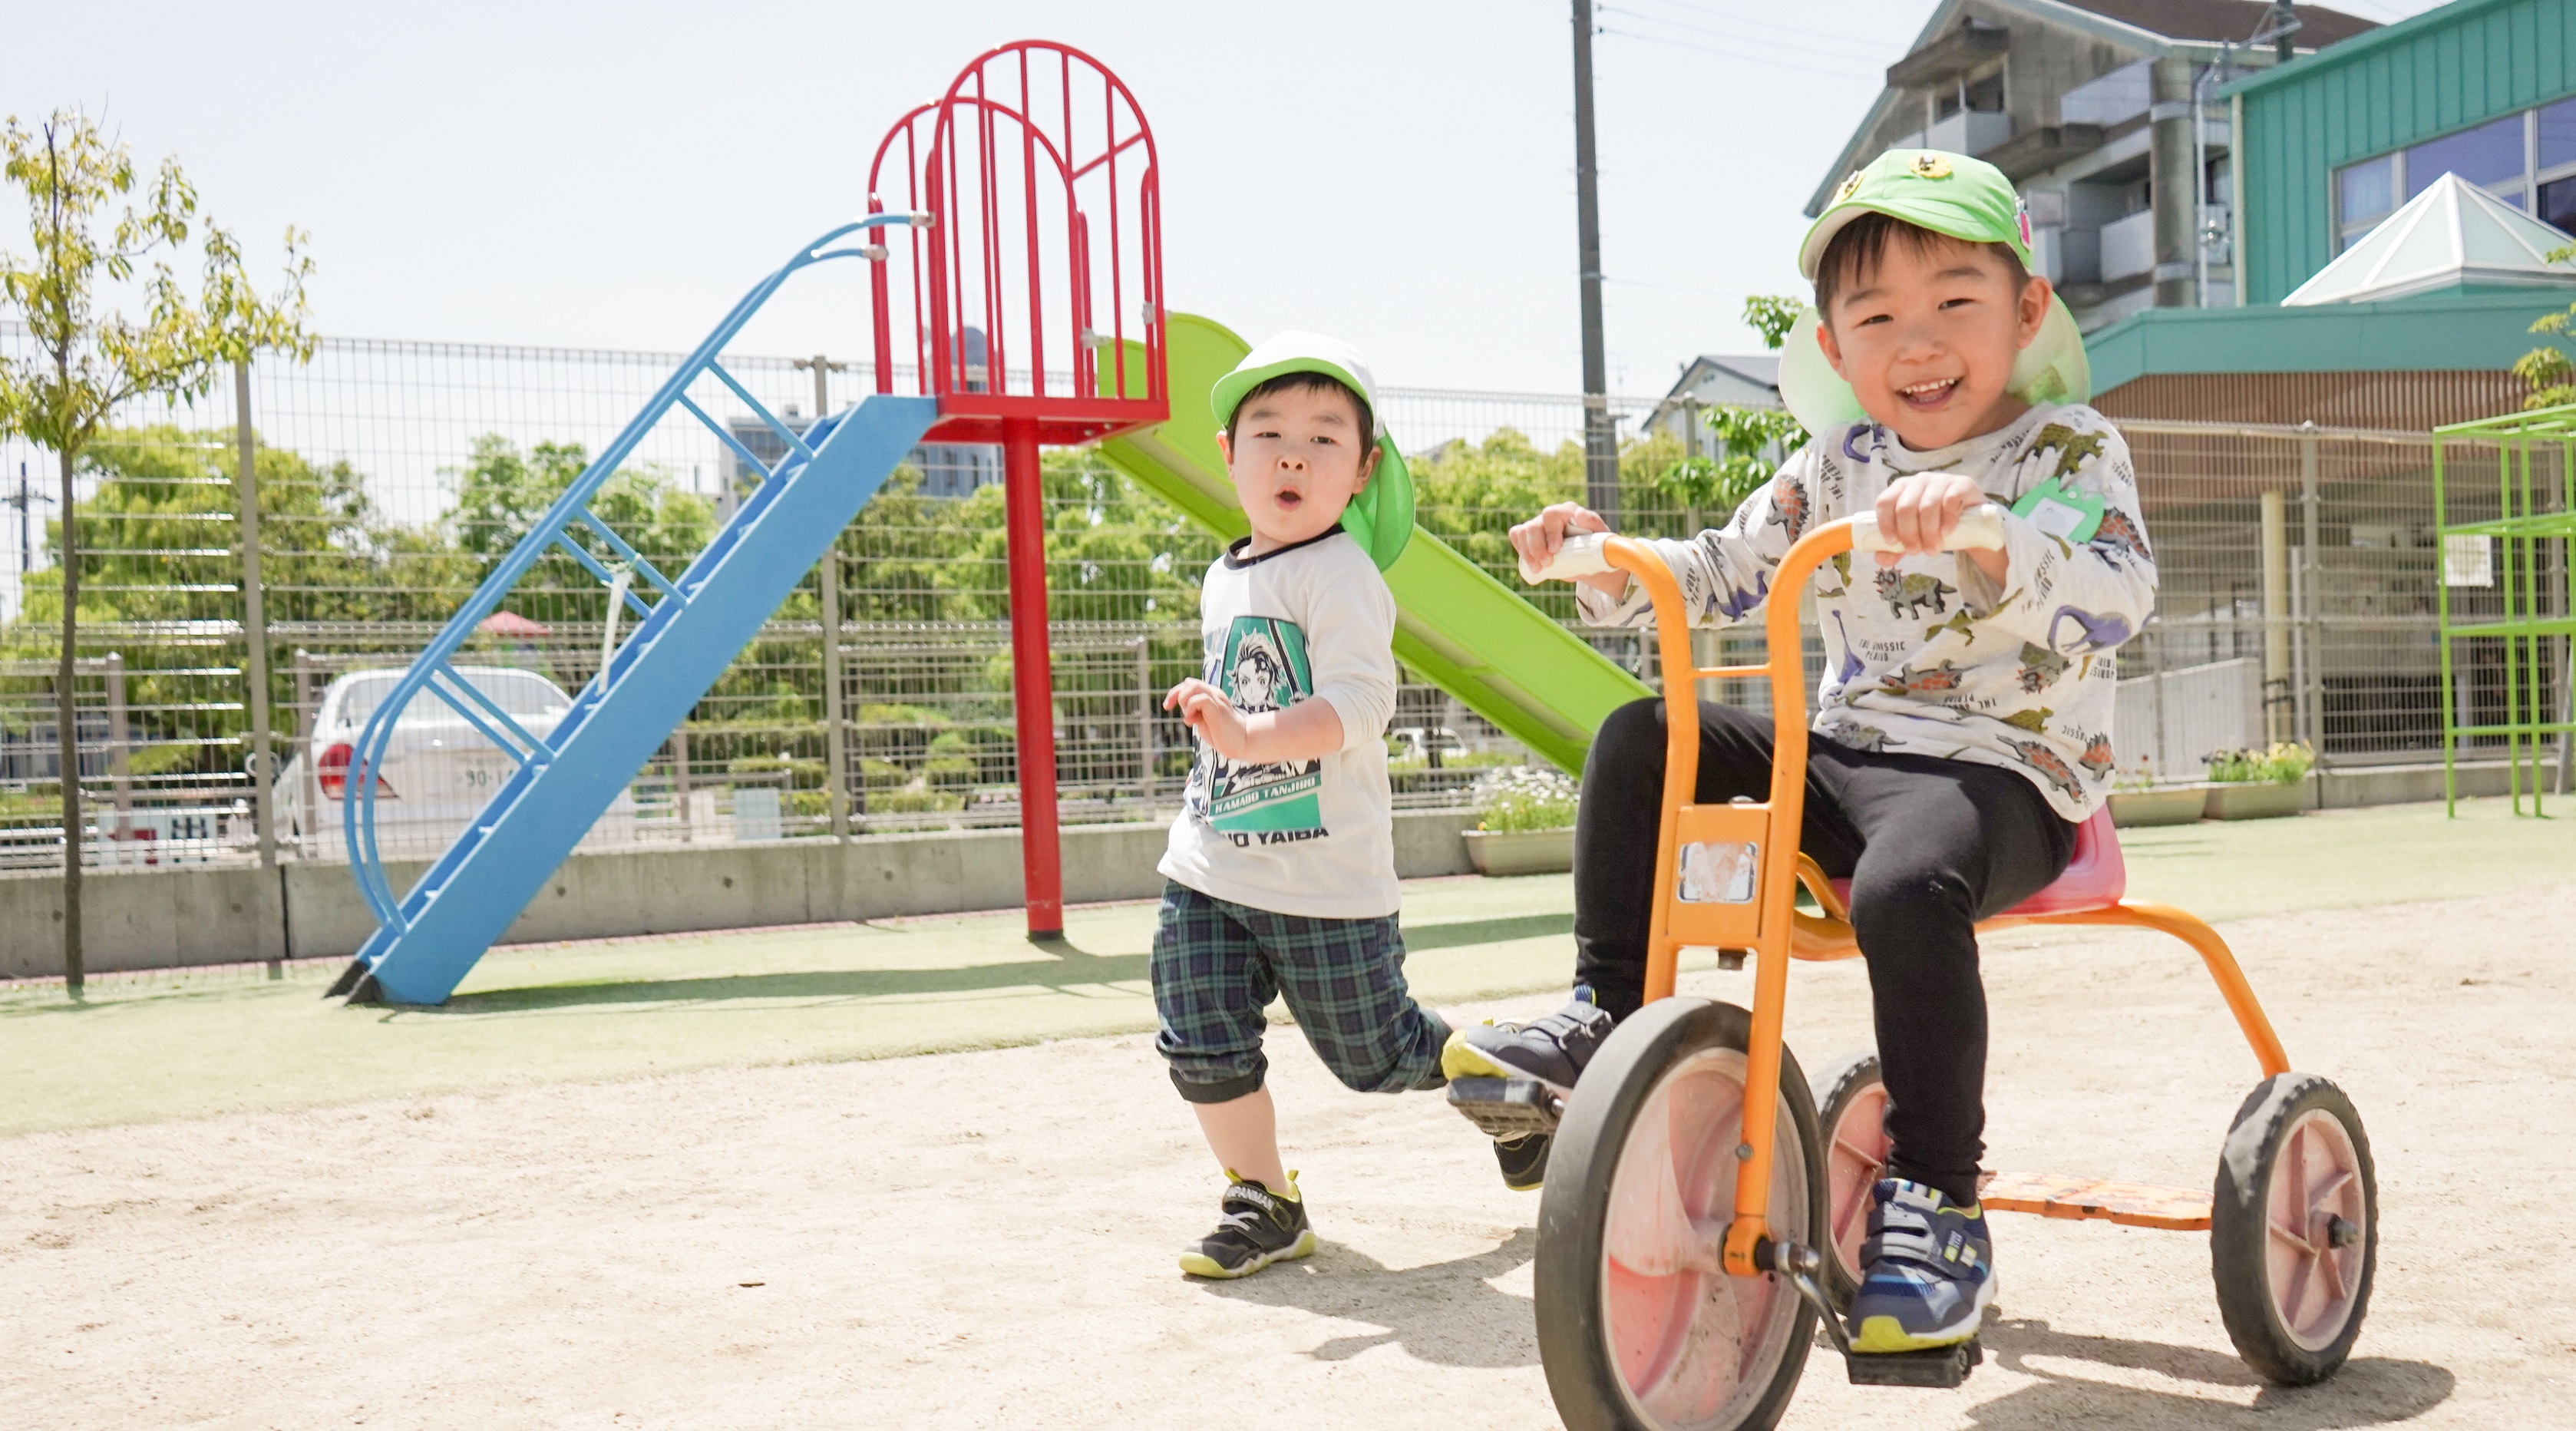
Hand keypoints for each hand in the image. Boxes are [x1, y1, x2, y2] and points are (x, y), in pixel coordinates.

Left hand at [1164, 677, 1250, 759]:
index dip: (1174, 693)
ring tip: (1187, 715)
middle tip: (1172, 709)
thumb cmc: (1223, 733)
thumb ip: (1195, 714)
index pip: (1189, 684)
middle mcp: (1214, 694)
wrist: (1243, 742)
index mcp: (1210, 695)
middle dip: (1175, 694)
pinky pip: (1201, 699)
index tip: (1167, 706)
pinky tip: (1191, 720)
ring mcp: (1217, 700)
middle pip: (1189, 682)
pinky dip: (1191, 707)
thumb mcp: (1204, 721)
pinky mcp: (1218, 710)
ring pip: (1193, 686)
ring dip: (1183, 700)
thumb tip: (1185, 714)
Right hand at [1509, 503, 1626, 600]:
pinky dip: (1520, 548)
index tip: (1554, 551)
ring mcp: (1538, 525)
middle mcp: (1550, 516)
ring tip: (1538, 569)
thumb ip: (1593, 522)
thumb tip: (1580, 513)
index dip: (1550, 532)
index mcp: (1567, 511)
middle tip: (1546, 564)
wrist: (1588, 560)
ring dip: (1528, 552)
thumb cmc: (1596, 546)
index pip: (1551, 514)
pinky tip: (1530, 561)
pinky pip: (1516, 535)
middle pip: (1534, 525)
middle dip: (1537, 547)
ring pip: (1523, 532)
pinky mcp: (1530, 536)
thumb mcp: (1601, 536)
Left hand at [1873, 472, 2008, 583]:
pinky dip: (1947, 519)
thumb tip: (1881, 559)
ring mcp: (1941, 480)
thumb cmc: (1934, 526)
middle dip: (1909, 534)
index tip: (1893, 543)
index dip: (1885, 523)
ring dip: (1928, 532)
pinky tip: (1946, 532)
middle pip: (1905, 507)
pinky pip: (1950, 499)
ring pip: (1927, 506)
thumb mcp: (1913, 537)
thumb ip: (1895, 549)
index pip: (1884, 502)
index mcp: (1901, 488)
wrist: (1970, 521)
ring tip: (1932, 549)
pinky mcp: (1962, 484)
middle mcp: (1919, 480)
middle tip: (1916, 552)